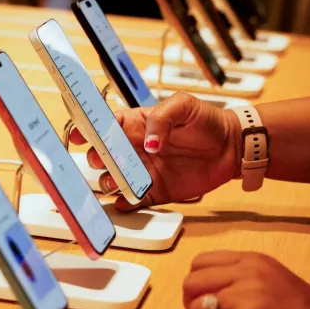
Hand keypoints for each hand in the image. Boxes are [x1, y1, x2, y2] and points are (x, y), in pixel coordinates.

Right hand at [70, 93, 241, 210]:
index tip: (77, 135)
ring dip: (109, 181)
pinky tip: (127, 200)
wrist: (232, 148)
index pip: (103, 126)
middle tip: (106, 158)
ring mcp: (142, 171)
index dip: (86, 129)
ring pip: (110, 179)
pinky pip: (131, 200)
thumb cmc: (208, 122)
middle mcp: (133, 148)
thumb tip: (148, 142)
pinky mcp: (154, 191)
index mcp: (135, 124)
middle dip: (96, 157)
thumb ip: (162, 117)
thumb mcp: (185, 105)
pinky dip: (125, 203)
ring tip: (120, 180)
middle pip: (100, 155)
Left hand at [182, 251, 309, 308]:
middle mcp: (247, 274)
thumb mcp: (275, 279)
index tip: (212, 299)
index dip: (200, 284)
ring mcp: (245, 300)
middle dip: (194, 304)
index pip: (200, 262)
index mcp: (253, 260)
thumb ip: (243, 278)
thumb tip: (207, 293)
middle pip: (191, 283)